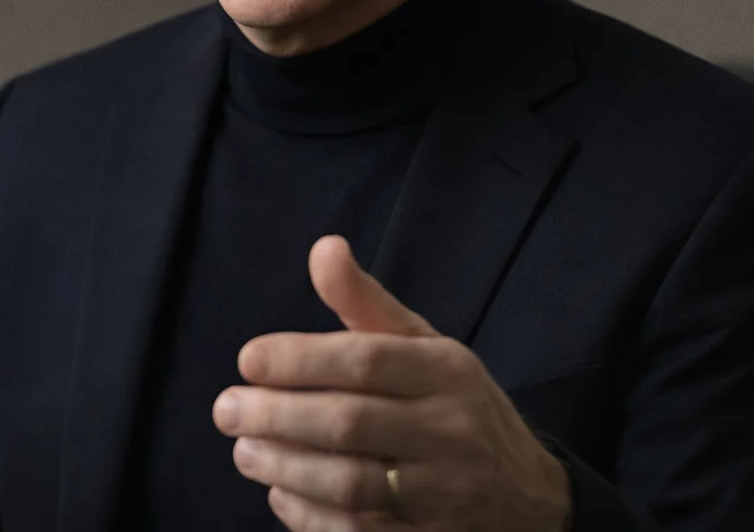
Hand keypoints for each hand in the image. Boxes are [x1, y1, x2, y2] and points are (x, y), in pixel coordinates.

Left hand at [212, 235, 571, 530]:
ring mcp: (442, 492)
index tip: (248, 360)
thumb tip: (323, 248)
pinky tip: (279, 494)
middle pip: (349, 423)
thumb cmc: (456, 405)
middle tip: (226, 409)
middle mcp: (449, 430)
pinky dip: (311, 516)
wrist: (528, 497)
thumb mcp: (424, 346)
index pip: (366, 360)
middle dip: (277, 416)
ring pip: (351, 484)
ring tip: (244, 451)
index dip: (300, 359)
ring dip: (285, 467)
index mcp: (445, 371)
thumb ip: (366, 303)